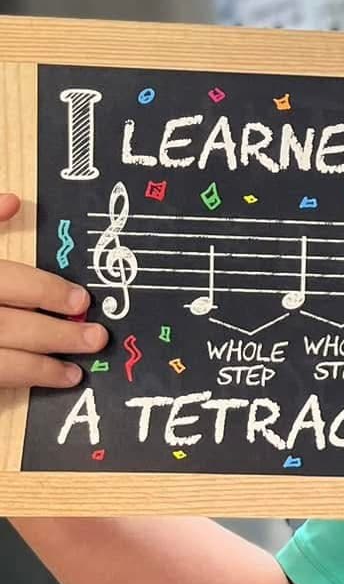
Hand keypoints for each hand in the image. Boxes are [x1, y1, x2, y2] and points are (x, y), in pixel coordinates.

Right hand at [0, 193, 109, 389]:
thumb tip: (13, 201)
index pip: (12, 282)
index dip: (49, 291)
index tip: (81, 300)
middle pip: (13, 325)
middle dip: (57, 334)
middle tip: (94, 338)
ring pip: (1, 361)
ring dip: (39, 370)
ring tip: (73, 373)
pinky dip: (14, 380)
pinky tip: (37, 381)